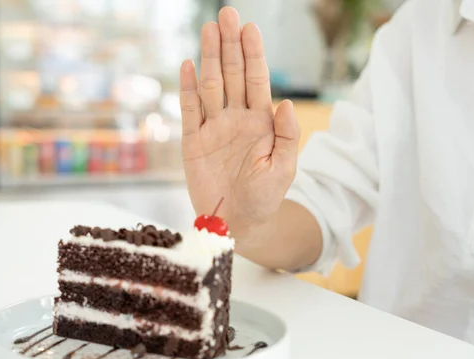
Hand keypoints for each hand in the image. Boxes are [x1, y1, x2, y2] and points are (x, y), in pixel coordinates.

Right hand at [179, 7, 300, 242]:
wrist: (240, 222)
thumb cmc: (266, 197)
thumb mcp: (284, 168)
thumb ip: (286, 136)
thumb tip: (285, 102)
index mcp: (260, 122)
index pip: (256, 80)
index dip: (253, 54)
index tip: (250, 28)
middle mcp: (236, 118)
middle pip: (231, 75)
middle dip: (230, 45)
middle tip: (227, 14)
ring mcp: (213, 128)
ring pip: (210, 86)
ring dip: (209, 58)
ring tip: (209, 30)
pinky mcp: (193, 142)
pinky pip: (189, 111)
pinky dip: (187, 89)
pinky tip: (189, 65)